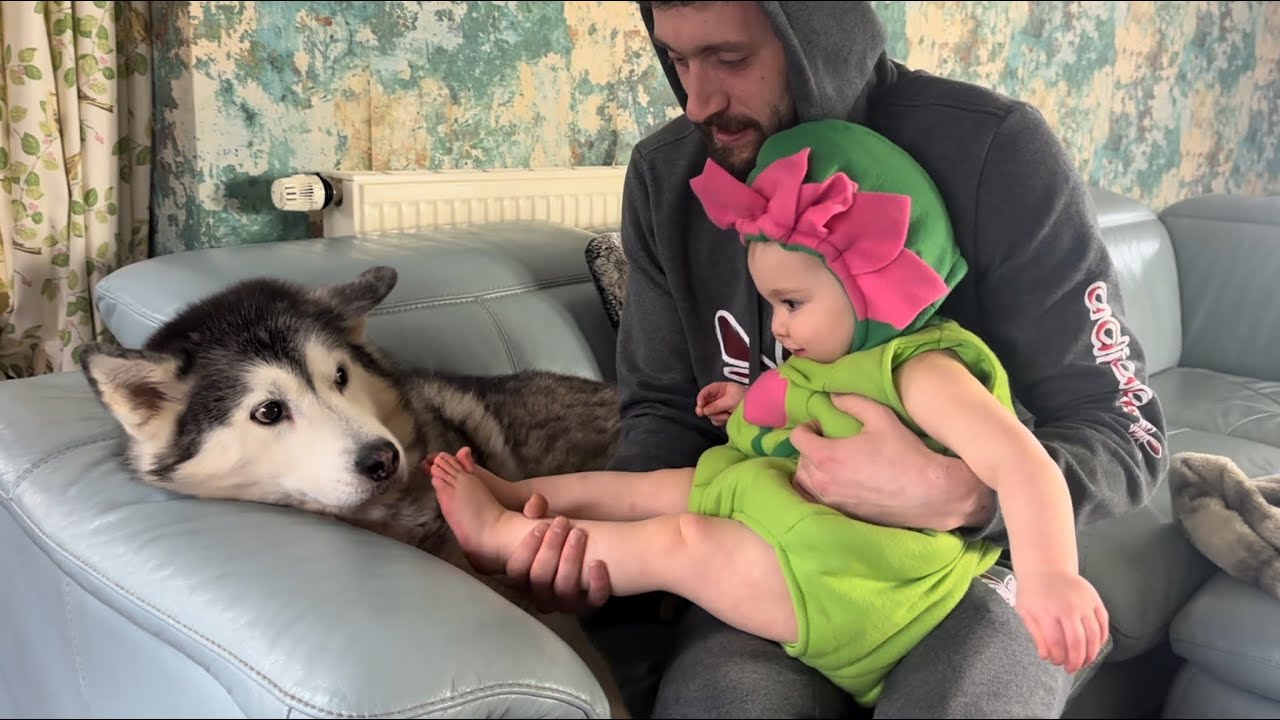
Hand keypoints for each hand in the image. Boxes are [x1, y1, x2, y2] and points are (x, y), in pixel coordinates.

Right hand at [506, 494, 612, 615]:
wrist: (585, 555)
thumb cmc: (556, 540)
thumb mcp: (542, 524)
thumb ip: (534, 510)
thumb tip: (535, 502)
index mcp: (523, 578)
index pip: (516, 571)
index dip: (526, 548)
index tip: (541, 525)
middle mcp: (540, 596)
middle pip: (540, 578)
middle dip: (550, 548)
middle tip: (562, 523)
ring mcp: (564, 604)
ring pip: (564, 590)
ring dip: (570, 560)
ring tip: (579, 534)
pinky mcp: (588, 606)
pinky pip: (592, 602)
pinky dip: (597, 584)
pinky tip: (599, 562)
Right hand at [696, 381, 745, 425]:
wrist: (758, 410)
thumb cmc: (745, 400)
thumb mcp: (731, 401)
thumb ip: (716, 405)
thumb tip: (704, 410)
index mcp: (721, 388)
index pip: (707, 391)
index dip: (701, 397)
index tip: (699, 404)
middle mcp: (718, 397)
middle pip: (705, 403)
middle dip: (705, 408)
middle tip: (701, 413)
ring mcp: (720, 407)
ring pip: (709, 413)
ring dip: (716, 415)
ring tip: (727, 415)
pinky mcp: (723, 416)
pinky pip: (715, 420)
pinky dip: (720, 420)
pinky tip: (728, 419)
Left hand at [788, 393, 994, 531]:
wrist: (929, 492)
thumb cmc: (904, 453)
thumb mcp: (880, 417)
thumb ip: (852, 402)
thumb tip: (832, 397)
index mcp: (827, 457)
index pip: (797, 438)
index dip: (807, 428)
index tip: (821, 427)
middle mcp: (823, 482)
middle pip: (799, 462)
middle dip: (809, 449)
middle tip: (828, 442)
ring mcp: (832, 502)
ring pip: (805, 484)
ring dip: (811, 470)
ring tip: (830, 463)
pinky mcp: (843, 515)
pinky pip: (818, 501)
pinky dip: (820, 490)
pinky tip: (837, 482)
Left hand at [1013, 570, 1109, 673]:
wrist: (1045, 567)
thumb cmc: (1033, 591)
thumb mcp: (1025, 611)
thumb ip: (1036, 635)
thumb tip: (1046, 656)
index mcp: (1047, 611)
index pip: (1056, 642)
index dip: (1058, 657)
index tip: (1057, 663)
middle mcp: (1068, 607)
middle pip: (1077, 641)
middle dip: (1076, 660)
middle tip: (1073, 668)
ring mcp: (1084, 602)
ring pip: (1094, 634)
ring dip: (1091, 653)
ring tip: (1085, 662)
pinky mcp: (1094, 599)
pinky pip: (1103, 622)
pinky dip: (1102, 638)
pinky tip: (1095, 647)